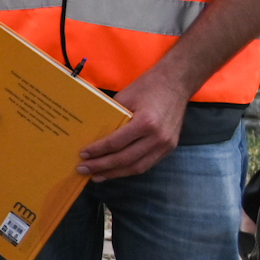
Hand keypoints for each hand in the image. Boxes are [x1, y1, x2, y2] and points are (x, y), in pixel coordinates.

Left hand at [77, 66, 190, 180]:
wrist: (176, 83)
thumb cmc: (148, 87)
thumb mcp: (125, 98)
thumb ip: (112, 117)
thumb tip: (92, 134)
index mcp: (146, 123)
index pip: (116, 143)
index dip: (98, 151)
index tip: (83, 155)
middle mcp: (158, 138)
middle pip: (125, 159)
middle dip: (102, 167)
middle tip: (83, 169)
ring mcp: (166, 145)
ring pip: (137, 167)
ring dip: (115, 173)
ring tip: (97, 176)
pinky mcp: (170, 148)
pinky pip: (147, 164)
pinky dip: (129, 169)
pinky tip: (115, 171)